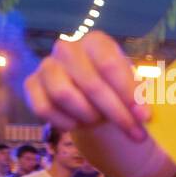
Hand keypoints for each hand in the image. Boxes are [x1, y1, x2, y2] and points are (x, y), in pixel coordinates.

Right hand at [24, 31, 149, 141]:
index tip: (144, 117)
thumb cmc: (115, 88)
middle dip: (116, 114)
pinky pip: (44, 108)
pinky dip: (65, 122)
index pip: (110, 66)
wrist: (89, 95)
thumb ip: (138, 96)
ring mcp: (46, 66)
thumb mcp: (132, 87)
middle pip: (91, 84)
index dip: (129, 94)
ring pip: (64, 95)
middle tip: (136, 134)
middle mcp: (67, 48)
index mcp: (96, 42)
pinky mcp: (31, 85)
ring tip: (101, 122)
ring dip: (89, 116)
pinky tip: (79, 125)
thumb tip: (143, 115)